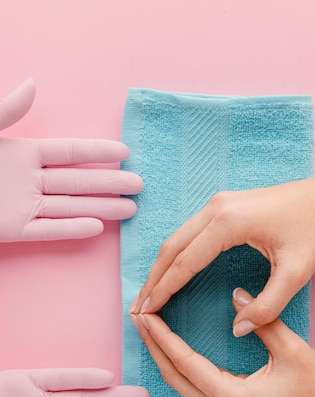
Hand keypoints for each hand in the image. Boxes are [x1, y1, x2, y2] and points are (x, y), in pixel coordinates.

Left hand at [0, 79, 142, 240]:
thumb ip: (7, 112)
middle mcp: (28, 180)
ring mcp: (23, 206)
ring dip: (101, 208)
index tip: (125, 152)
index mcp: (21, 153)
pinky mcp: (14, 230)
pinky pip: (49, 229)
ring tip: (131, 209)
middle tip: (139, 184)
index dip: (97, 152)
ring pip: (71, 207)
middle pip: (78, 181)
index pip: (68, 153)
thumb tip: (33, 86)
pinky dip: (72, 229)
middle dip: (110, 183)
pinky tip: (98, 227)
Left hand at [131, 288, 314, 396]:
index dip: (162, 337)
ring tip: (150, 330)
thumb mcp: (293, 352)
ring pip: (182, 385)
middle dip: (153, 347)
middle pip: (174, 377)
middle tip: (138, 317)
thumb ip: (262, 320)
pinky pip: (194, 389)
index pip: (185, 363)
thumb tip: (235, 294)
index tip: (145, 314)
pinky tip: (174, 350)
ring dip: (164, 357)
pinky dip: (180, 367)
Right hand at [132, 180, 314, 335]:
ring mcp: (219, 203)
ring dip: (162, 267)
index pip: (184, 262)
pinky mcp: (225, 205)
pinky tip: (173, 273)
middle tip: (138, 309)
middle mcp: (216, 208)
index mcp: (228, 223)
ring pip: (178, 238)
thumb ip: (267, 306)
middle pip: (171, 248)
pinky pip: (190, 232)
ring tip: (149, 295)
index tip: (145, 312)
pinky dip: (176, 255)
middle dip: (153, 280)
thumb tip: (237, 329)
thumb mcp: (296, 274)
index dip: (163, 289)